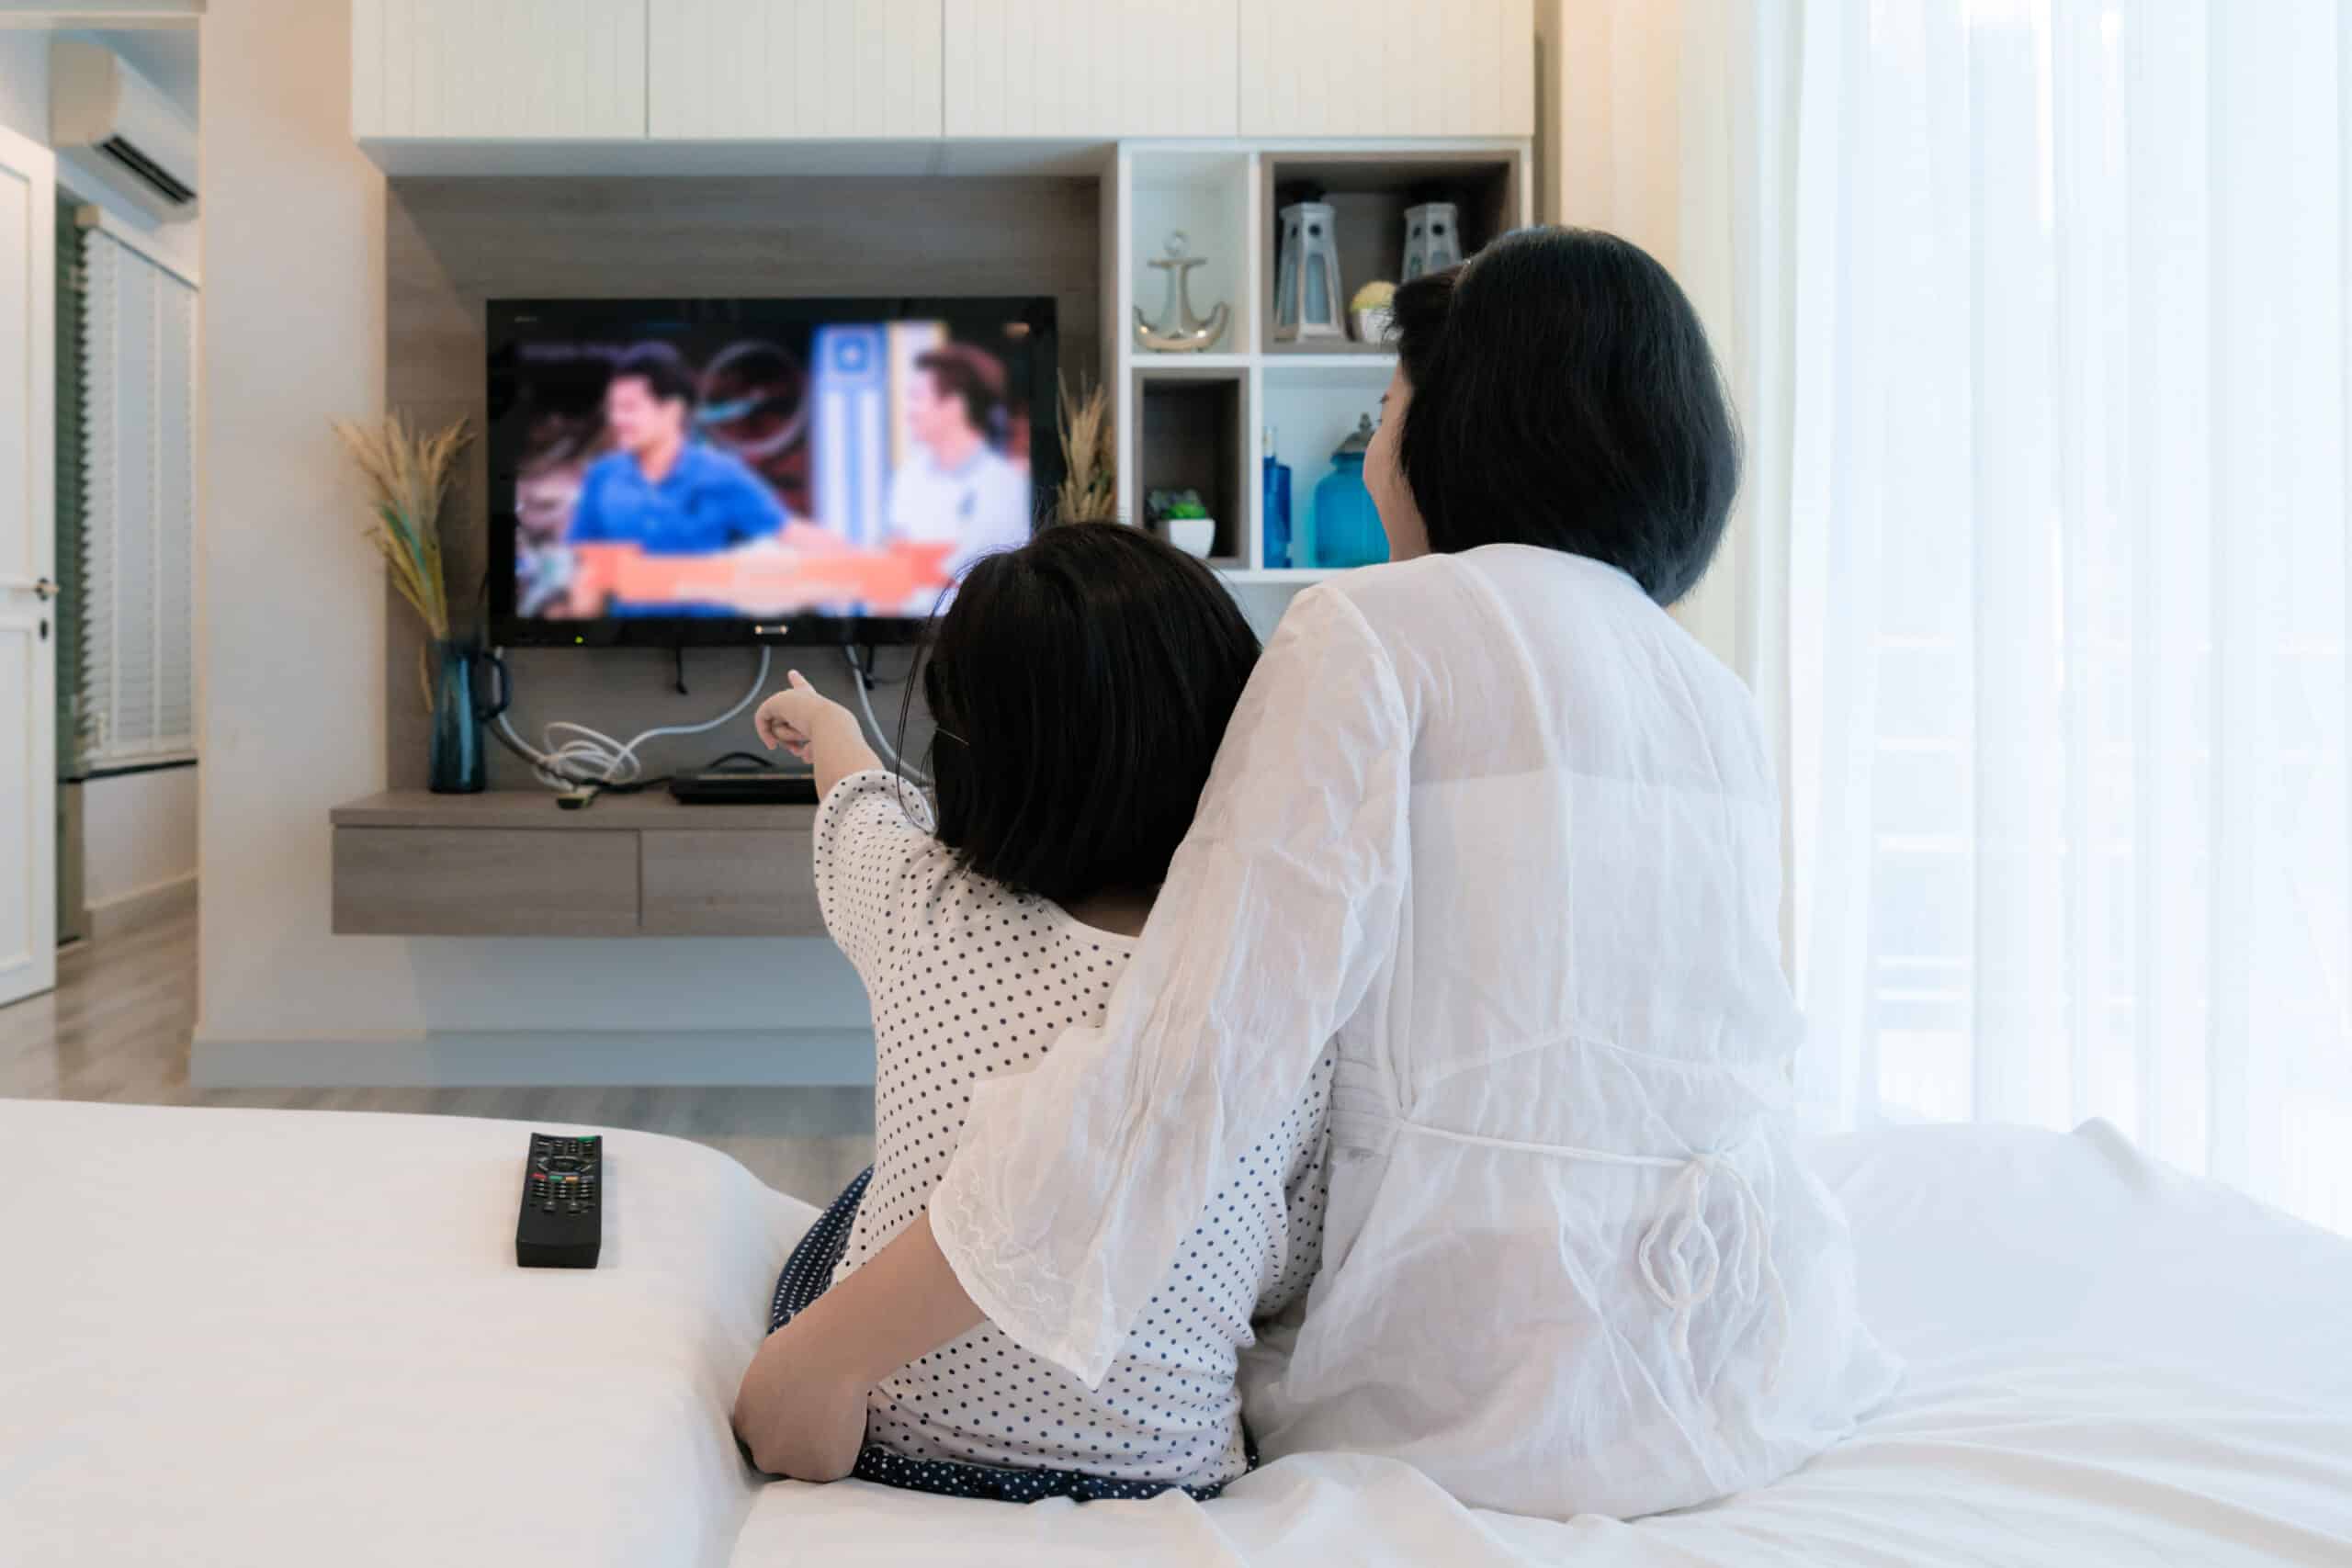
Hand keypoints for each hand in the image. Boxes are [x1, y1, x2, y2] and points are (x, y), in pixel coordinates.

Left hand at [732, 1317, 868, 1481]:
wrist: (830, 1356)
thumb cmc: (802, 1344)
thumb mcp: (768, 1366)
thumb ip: (769, 1391)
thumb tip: (784, 1388)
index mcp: (745, 1424)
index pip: (761, 1436)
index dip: (783, 1425)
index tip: (800, 1414)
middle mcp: (763, 1452)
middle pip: (780, 1457)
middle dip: (798, 1443)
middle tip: (823, 1416)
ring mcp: (793, 1466)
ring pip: (810, 1465)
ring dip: (822, 1448)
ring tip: (840, 1415)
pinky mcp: (823, 1472)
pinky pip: (838, 1464)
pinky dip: (847, 1448)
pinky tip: (851, 1420)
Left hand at [754, 670, 851, 761]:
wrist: (830, 725)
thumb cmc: (833, 734)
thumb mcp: (824, 745)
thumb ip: (813, 749)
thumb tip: (806, 756)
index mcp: (816, 702)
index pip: (804, 688)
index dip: (798, 681)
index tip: (792, 673)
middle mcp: (802, 696)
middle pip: (786, 719)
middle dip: (789, 738)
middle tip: (797, 749)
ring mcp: (788, 697)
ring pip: (777, 725)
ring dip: (785, 738)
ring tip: (797, 738)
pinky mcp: (774, 702)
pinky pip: (761, 719)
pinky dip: (764, 734)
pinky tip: (772, 744)